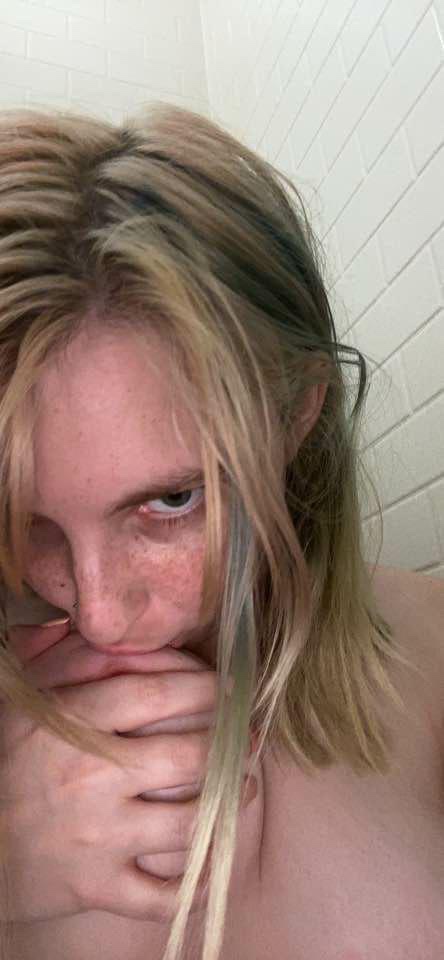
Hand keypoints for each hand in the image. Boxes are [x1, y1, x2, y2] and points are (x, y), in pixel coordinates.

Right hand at [0, 622, 255, 923]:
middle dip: (231, 744)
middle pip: (187, 755)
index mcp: (70, 723)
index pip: (155, 694)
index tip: (228, 687)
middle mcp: (89, 777)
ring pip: (188, 822)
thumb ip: (67, 662)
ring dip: (228, 805)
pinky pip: (162, 896)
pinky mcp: (95, 885)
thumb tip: (108, 631)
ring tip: (243, 788)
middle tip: (248, 737)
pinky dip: (196, 887)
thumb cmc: (4, 766)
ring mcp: (96, 835)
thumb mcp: (24, 705)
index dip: (204, 688)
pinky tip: (212, 866)